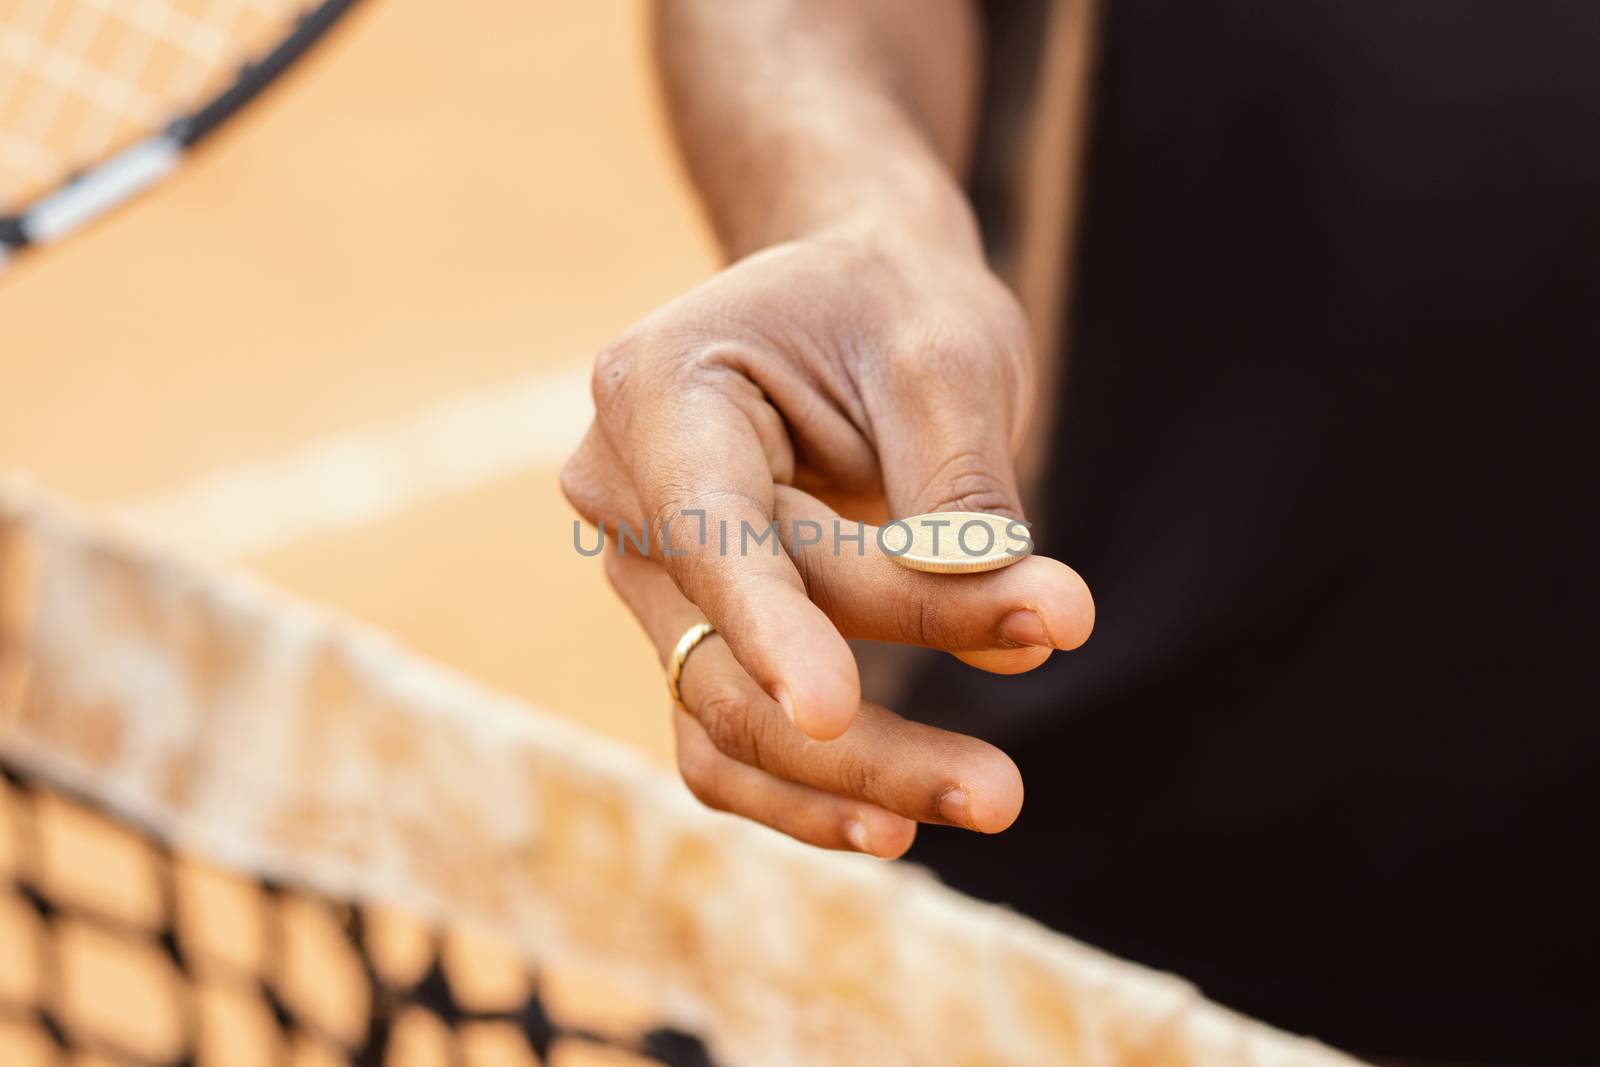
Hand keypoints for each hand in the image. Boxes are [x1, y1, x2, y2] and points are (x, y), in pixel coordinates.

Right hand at [562, 223, 1093, 854]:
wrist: (856, 295)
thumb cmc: (897, 306)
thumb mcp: (951, 363)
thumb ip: (965, 499)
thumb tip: (1017, 639)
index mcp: (658, 391)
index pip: (709, 530)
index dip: (769, 625)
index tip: (839, 709)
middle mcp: (624, 491)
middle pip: (730, 643)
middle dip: (867, 726)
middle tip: (1005, 788)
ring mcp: (648, 573)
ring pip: (723, 717)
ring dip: (847, 779)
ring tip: (986, 799)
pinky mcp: (692, 632)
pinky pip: (727, 738)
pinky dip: (806, 788)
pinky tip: (894, 823)